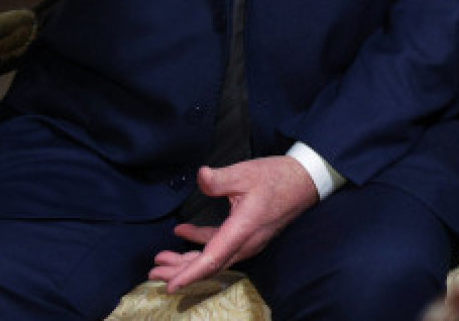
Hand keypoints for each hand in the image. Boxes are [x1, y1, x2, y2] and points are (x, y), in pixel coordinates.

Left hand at [149, 155, 318, 292]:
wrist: (304, 182)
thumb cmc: (277, 178)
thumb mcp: (246, 173)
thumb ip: (220, 179)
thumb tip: (201, 176)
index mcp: (243, 230)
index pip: (212, 259)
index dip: (189, 274)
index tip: (170, 285)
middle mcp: (245, 242)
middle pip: (209, 265)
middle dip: (180, 270)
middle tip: (154, 271)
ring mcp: (247, 241)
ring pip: (213, 258)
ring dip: (188, 260)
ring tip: (163, 259)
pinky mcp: (248, 235)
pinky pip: (221, 247)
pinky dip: (201, 244)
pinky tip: (183, 233)